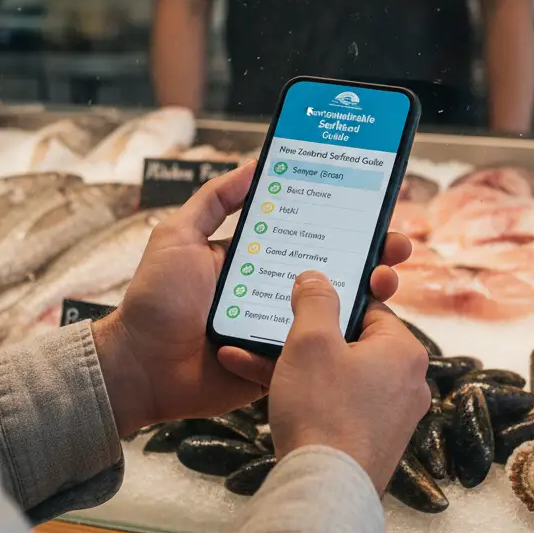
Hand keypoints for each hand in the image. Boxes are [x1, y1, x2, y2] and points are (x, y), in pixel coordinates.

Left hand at [93, 160, 412, 436]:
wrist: (140, 368)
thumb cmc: (154, 300)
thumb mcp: (178, 236)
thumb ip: (214, 200)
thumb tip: (255, 164)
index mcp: (253, 258)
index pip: (307, 233)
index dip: (342, 222)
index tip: (373, 210)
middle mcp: (271, 290)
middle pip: (331, 270)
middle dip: (368, 257)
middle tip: (394, 247)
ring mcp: (278, 327)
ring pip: (333, 311)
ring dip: (366, 295)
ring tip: (386, 282)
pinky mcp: (279, 363)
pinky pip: (316, 351)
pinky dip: (342, 339)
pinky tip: (366, 324)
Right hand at [227, 272, 430, 495]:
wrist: (323, 491)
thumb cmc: (323, 411)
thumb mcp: (312, 341)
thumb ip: (315, 300)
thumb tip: (316, 277)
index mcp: (404, 351)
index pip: (369, 308)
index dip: (330, 302)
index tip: (300, 301)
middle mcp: (406, 383)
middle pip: (351, 342)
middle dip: (305, 336)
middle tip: (271, 327)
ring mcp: (390, 416)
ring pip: (336, 375)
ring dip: (293, 365)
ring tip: (247, 355)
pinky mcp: (369, 442)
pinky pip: (334, 404)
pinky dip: (303, 395)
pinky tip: (261, 390)